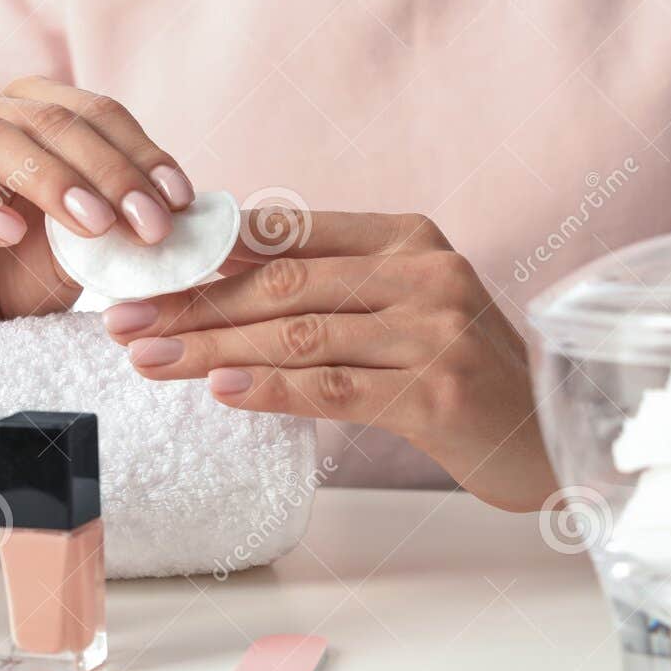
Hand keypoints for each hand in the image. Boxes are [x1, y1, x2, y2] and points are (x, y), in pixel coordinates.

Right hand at [0, 76, 194, 323]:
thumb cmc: (30, 268)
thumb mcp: (91, 242)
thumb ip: (126, 218)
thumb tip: (188, 211)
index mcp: (36, 112)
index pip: (96, 111)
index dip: (141, 151)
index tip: (179, 199)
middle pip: (51, 119)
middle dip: (109, 171)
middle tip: (149, 224)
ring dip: (51, 180)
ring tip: (93, 226)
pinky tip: (11, 234)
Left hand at [102, 211, 555, 510]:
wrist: (547, 436)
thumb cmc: (456, 371)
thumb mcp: (400, 308)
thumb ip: (329, 287)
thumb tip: (216, 280)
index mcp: (407, 237)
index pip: (288, 234)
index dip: (206, 252)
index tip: (144, 272)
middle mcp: (425, 273)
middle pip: (282, 283)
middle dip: (192, 303)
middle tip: (123, 319)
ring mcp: (435, 330)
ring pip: (299, 335)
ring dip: (211, 349)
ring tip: (147, 357)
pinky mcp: (440, 391)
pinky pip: (335, 388)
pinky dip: (272, 389)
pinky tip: (219, 390)